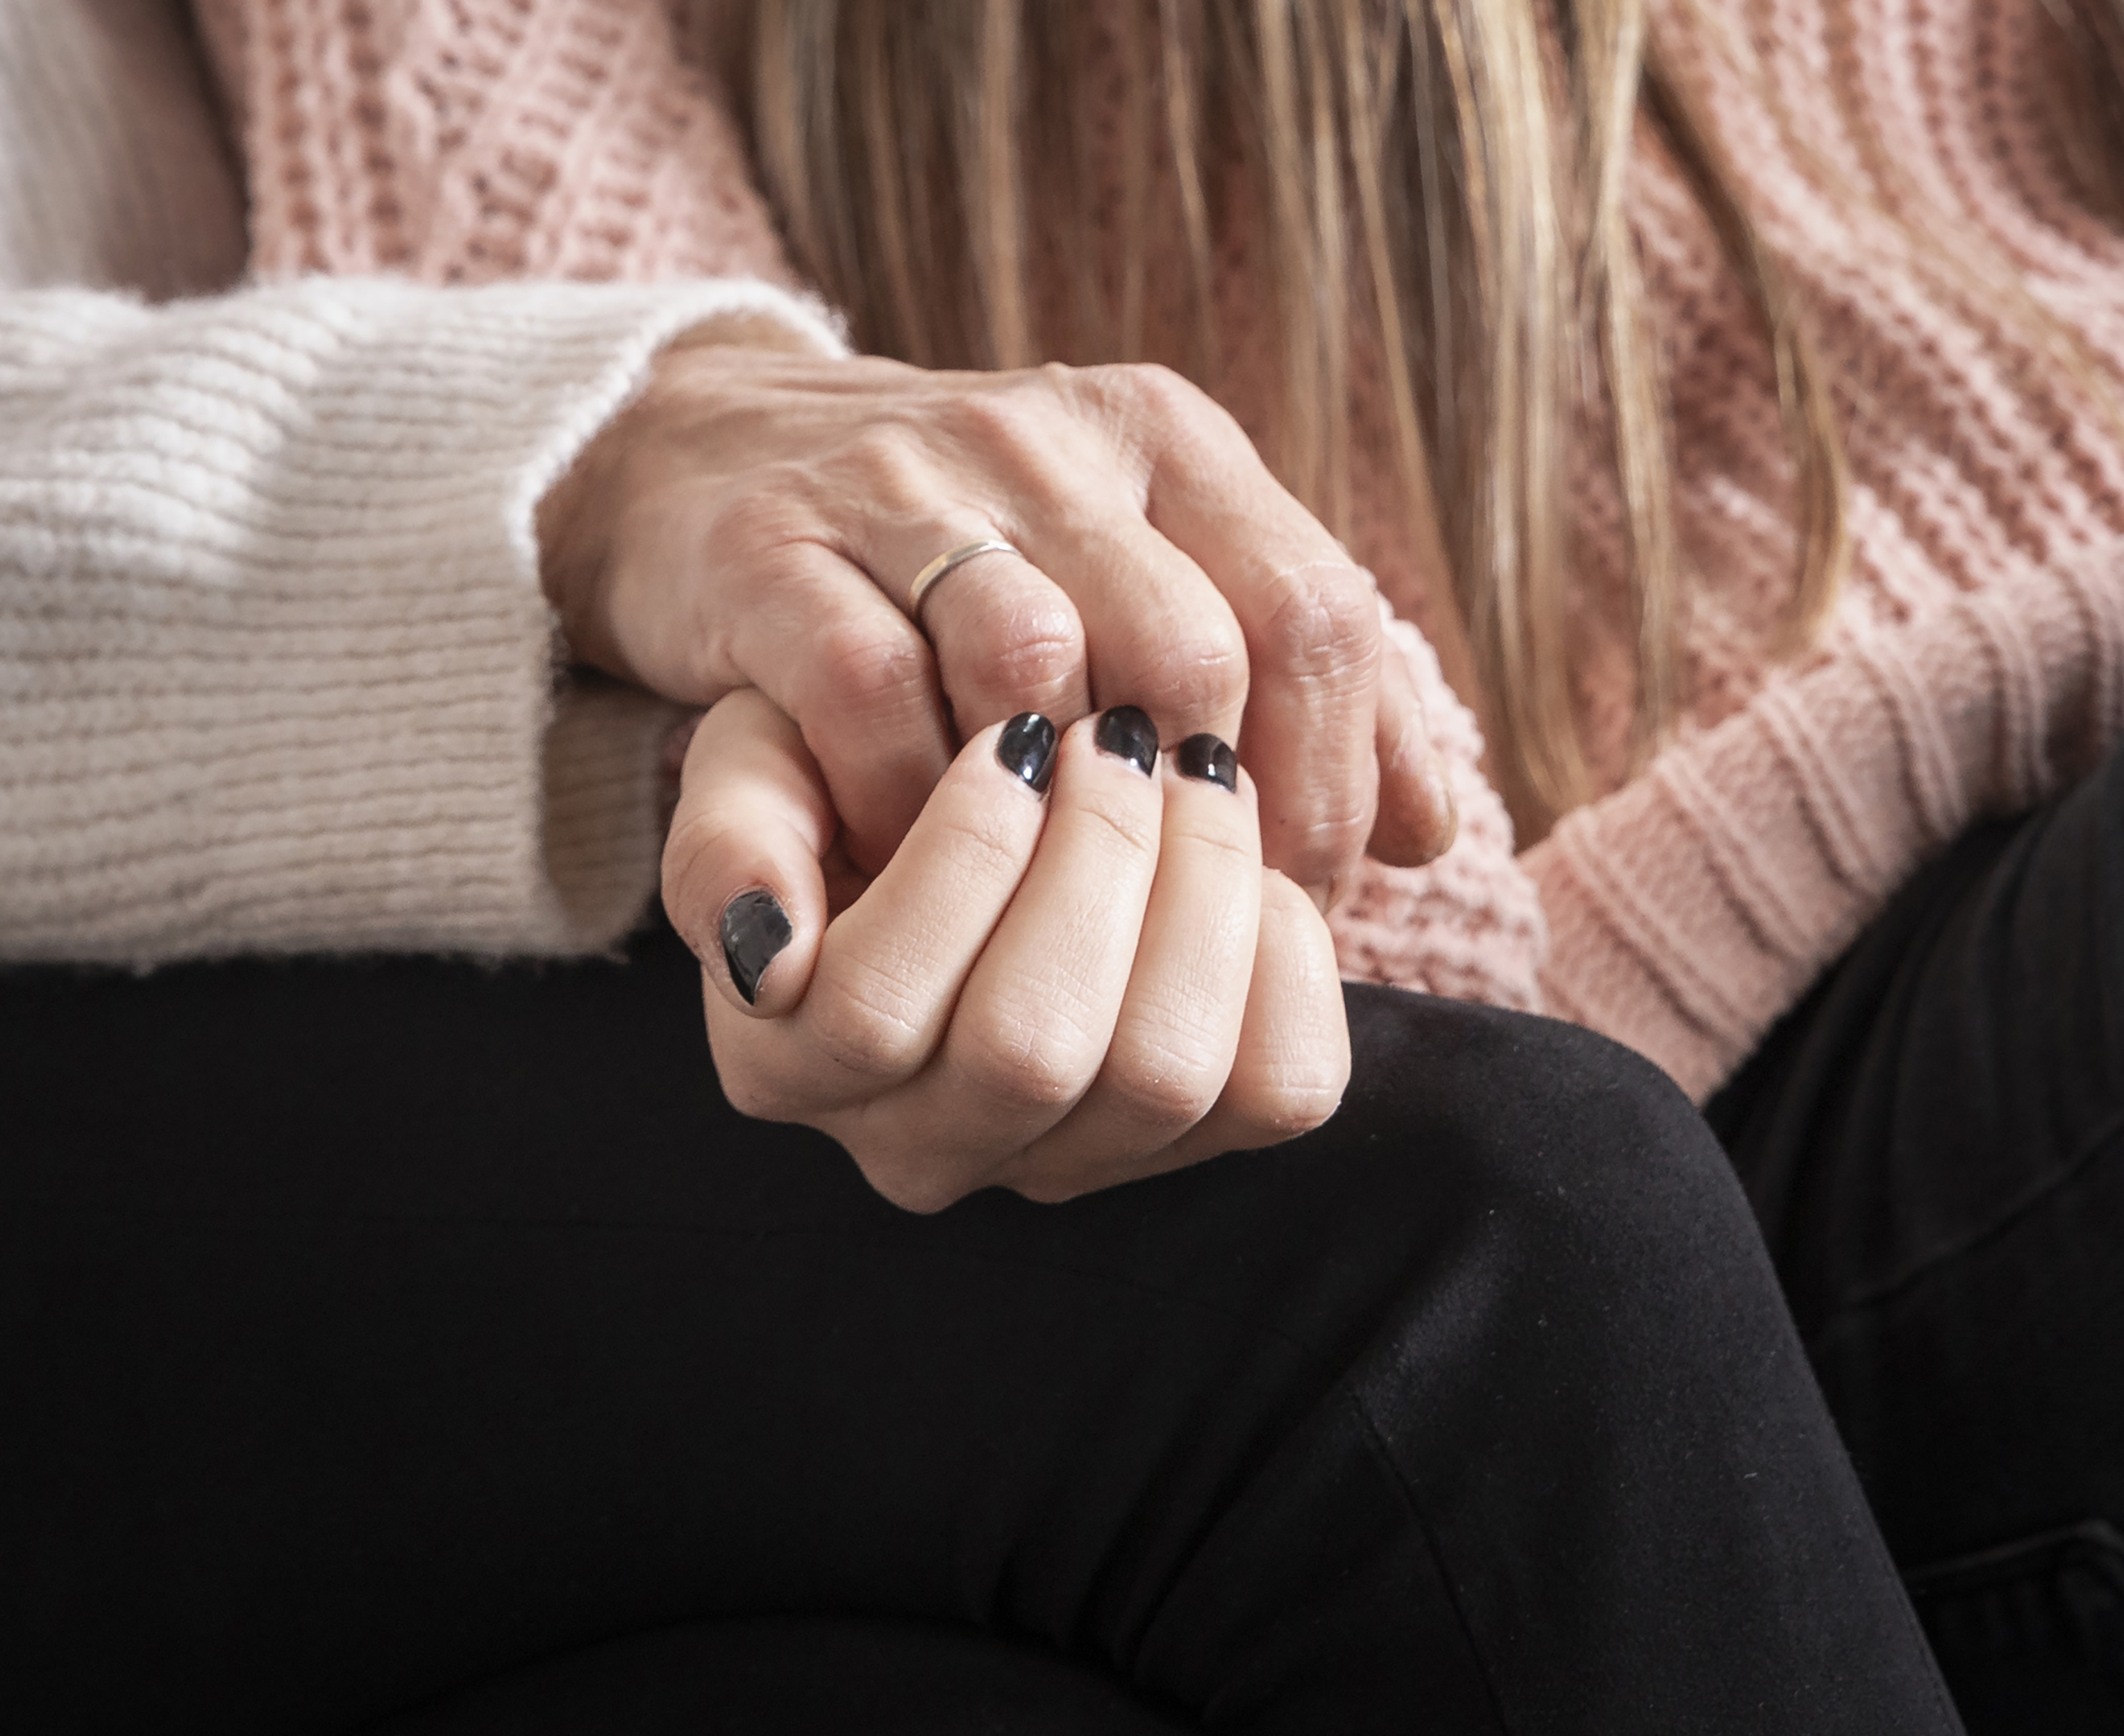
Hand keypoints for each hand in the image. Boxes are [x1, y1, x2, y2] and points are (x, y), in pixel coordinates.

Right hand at [543, 337, 1457, 890]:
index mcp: (1164, 436)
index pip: (1315, 606)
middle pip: (1195, 643)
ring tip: (1057, 902)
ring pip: (1035, 657)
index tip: (1309, 890)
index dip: (1333, 774)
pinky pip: (868, 689)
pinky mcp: (767, 550)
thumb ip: (1283, 677)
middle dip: (1207, 822)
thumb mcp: (1133, 573)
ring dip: (1053, 815)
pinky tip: (923, 858)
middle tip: (1188, 926)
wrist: (701, 455)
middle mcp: (1045, 437)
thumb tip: (1422, 829)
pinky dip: (910, 798)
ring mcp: (900, 483)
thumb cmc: (954, 560)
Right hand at [662, 689, 1348, 1210]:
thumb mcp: (755, 766)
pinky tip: (1244, 860)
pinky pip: (1283, 1087)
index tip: (1015, 733)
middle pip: (1030, 1051)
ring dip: (1200, 891)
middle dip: (1097, 860)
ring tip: (1190, 771)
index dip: (968, 857)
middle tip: (1119, 734)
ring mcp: (1061, 1163)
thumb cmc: (842, 766)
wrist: (951, 820)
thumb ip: (728, 837)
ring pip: (1164, 1077)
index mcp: (786, 1063)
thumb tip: (767, 951)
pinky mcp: (1199, 1143)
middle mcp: (915, 1147)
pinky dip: (1286, 954)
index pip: (876, 1008)